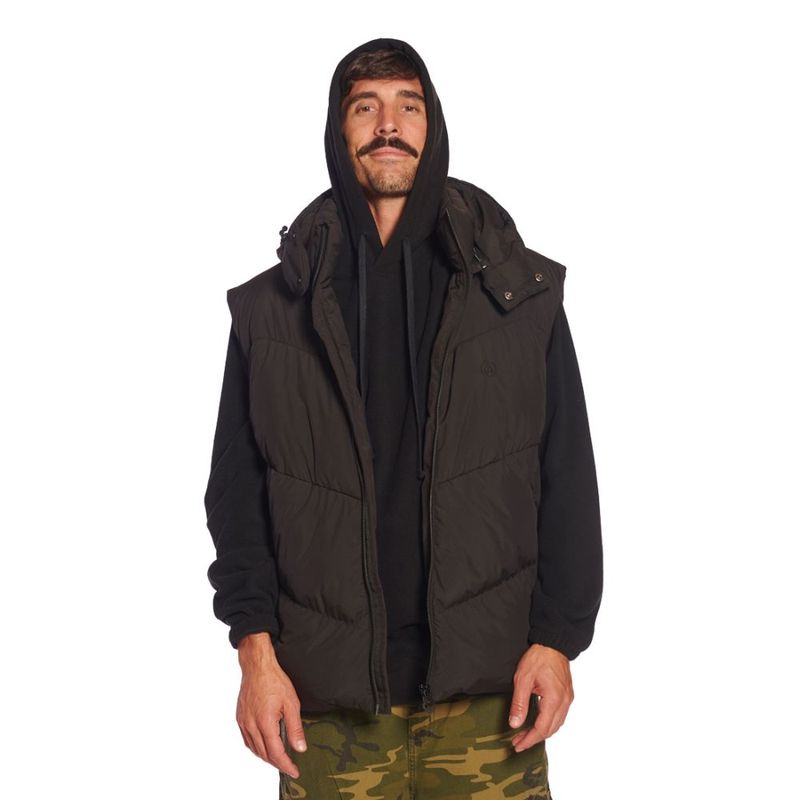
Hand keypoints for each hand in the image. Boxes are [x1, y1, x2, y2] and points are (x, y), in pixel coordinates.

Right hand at [235, 633, 306, 778]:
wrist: (257, 667)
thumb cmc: (274, 680)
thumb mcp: (291, 703)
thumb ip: (295, 728)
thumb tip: (300, 747)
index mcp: (265, 723)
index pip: (276, 753)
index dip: (286, 765)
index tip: (294, 771)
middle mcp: (251, 725)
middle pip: (264, 754)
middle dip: (277, 763)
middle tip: (290, 766)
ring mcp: (243, 722)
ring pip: (254, 749)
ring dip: (266, 757)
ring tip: (279, 759)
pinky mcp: (240, 718)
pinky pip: (247, 740)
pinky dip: (256, 747)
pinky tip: (264, 746)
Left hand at [508, 643, 573, 750]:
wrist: (553, 644)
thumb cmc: (538, 658)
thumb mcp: (523, 679)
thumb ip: (519, 703)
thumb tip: (515, 723)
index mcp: (554, 699)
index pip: (542, 728)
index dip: (529, 740)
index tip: (518, 745)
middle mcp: (564, 702)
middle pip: (550, 730)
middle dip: (534, 739)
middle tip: (518, 742)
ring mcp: (567, 699)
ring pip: (556, 724)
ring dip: (541, 732)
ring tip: (526, 735)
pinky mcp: (567, 695)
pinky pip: (559, 716)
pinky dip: (548, 723)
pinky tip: (538, 723)